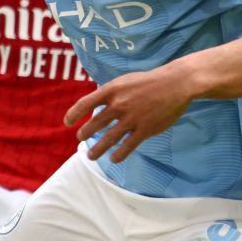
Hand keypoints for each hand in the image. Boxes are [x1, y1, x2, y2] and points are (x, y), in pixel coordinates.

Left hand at [64, 64, 198, 162]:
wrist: (175, 84)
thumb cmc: (148, 82)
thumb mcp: (124, 81)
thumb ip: (110, 93)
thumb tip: (96, 105)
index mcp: (111, 90)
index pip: (85, 103)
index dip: (73, 114)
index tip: (67, 122)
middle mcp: (118, 105)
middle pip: (94, 124)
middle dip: (85, 134)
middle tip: (80, 138)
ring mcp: (131, 118)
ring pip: (108, 139)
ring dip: (97, 150)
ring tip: (91, 155)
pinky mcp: (145, 129)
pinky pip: (127, 146)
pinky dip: (119, 154)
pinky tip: (113, 159)